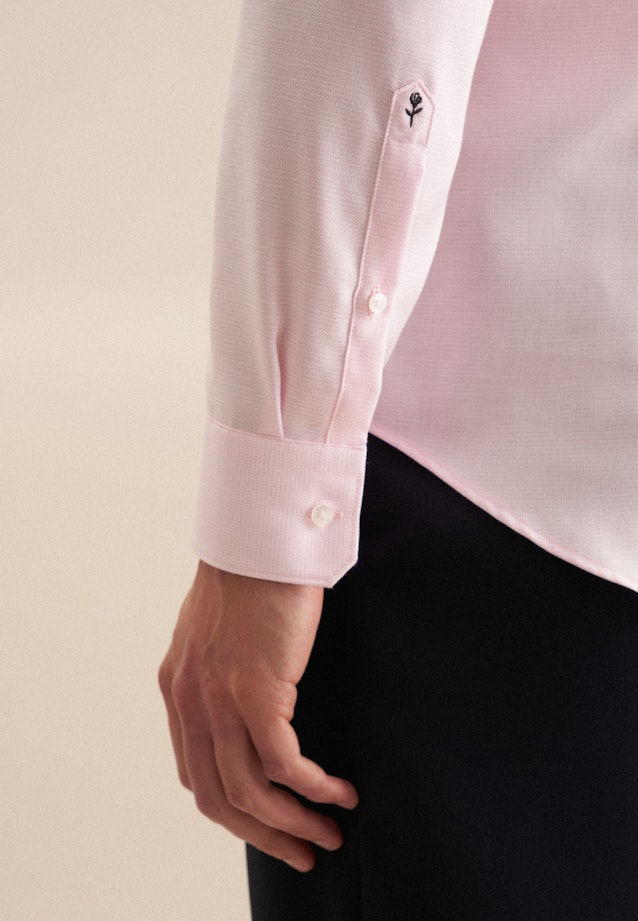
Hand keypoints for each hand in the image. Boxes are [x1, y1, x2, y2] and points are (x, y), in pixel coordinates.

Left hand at [158, 560, 358, 871]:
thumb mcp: (219, 628)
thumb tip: (251, 696)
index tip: (267, 821)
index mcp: (179, 686)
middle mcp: (190, 700)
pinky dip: (314, 788)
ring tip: (328, 834)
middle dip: (262, 835)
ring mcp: (219, 699)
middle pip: (217, 798)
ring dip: (292, 823)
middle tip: (300, 852)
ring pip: (251, 792)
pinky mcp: (257, 691)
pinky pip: (285, 764)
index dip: (231, 807)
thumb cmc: (251, 573)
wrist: (260, 537)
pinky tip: (341, 792)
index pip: (194, 771)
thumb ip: (221, 666)